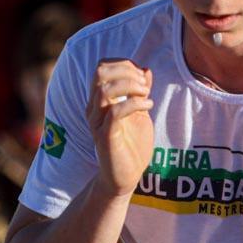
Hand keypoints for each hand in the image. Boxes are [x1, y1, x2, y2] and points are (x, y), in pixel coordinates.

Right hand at [86, 59, 153, 196]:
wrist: (125, 178)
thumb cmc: (132, 146)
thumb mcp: (140, 113)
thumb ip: (141, 92)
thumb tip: (145, 69)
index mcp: (100, 100)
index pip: (102, 67)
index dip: (124, 64)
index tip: (142, 76)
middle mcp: (94, 108)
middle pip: (100, 72)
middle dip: (126, 71)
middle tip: (144, 85)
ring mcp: (97, 122)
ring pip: (105, 90)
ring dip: (130, 86)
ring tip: (146, 94)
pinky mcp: (105, 137)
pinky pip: (114, 112)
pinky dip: (134, 104)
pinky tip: (148, 106)